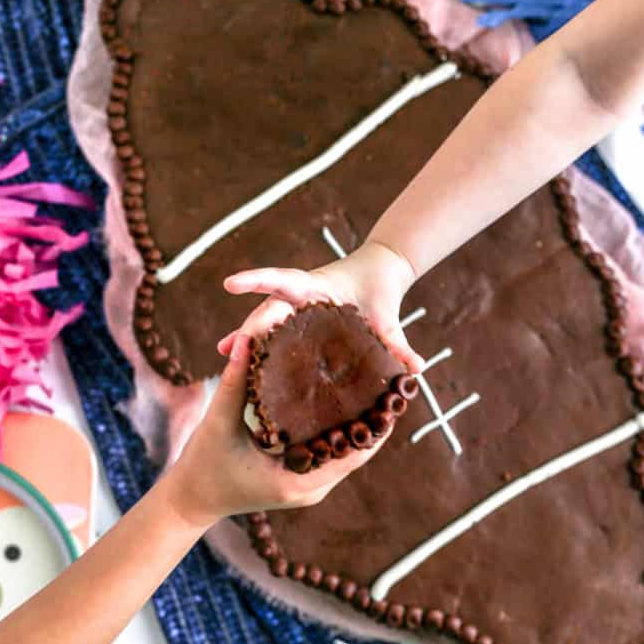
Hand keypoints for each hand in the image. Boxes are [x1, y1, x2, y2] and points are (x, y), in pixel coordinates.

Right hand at [164, 333, 391, 530]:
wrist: (192, 497)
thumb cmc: (203, 463)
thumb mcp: (219, 420)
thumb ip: (236, 379)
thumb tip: (250, 338)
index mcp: (296, 480)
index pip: (353, 452)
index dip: (376, 424)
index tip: (390, 393)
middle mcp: (309, 489)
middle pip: (357, 454)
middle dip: (374, 422)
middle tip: (390, 385)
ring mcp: (307, 488)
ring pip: (348, 456)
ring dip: (362, 427)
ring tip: (378, 390)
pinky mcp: (302, 481)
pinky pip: (332, 457)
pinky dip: (342, 434)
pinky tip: (350, 405)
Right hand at [217, 240, 424, 373]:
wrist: (379, 274)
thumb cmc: (380, 291)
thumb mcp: (388, 317)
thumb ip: (398, 342)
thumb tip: (417, 369)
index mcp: (317, 287)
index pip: (283, 281)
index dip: (258, 281)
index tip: (231, 284)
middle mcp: (300, 297)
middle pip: (268, 311)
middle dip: (247, 328)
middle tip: (226, 350)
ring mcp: (297, 309)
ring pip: (267, 324)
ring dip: (247, 341)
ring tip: (227, 362)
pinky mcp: (300, 323)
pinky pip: (278, 335)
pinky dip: (263, 348)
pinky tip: (246, 367)